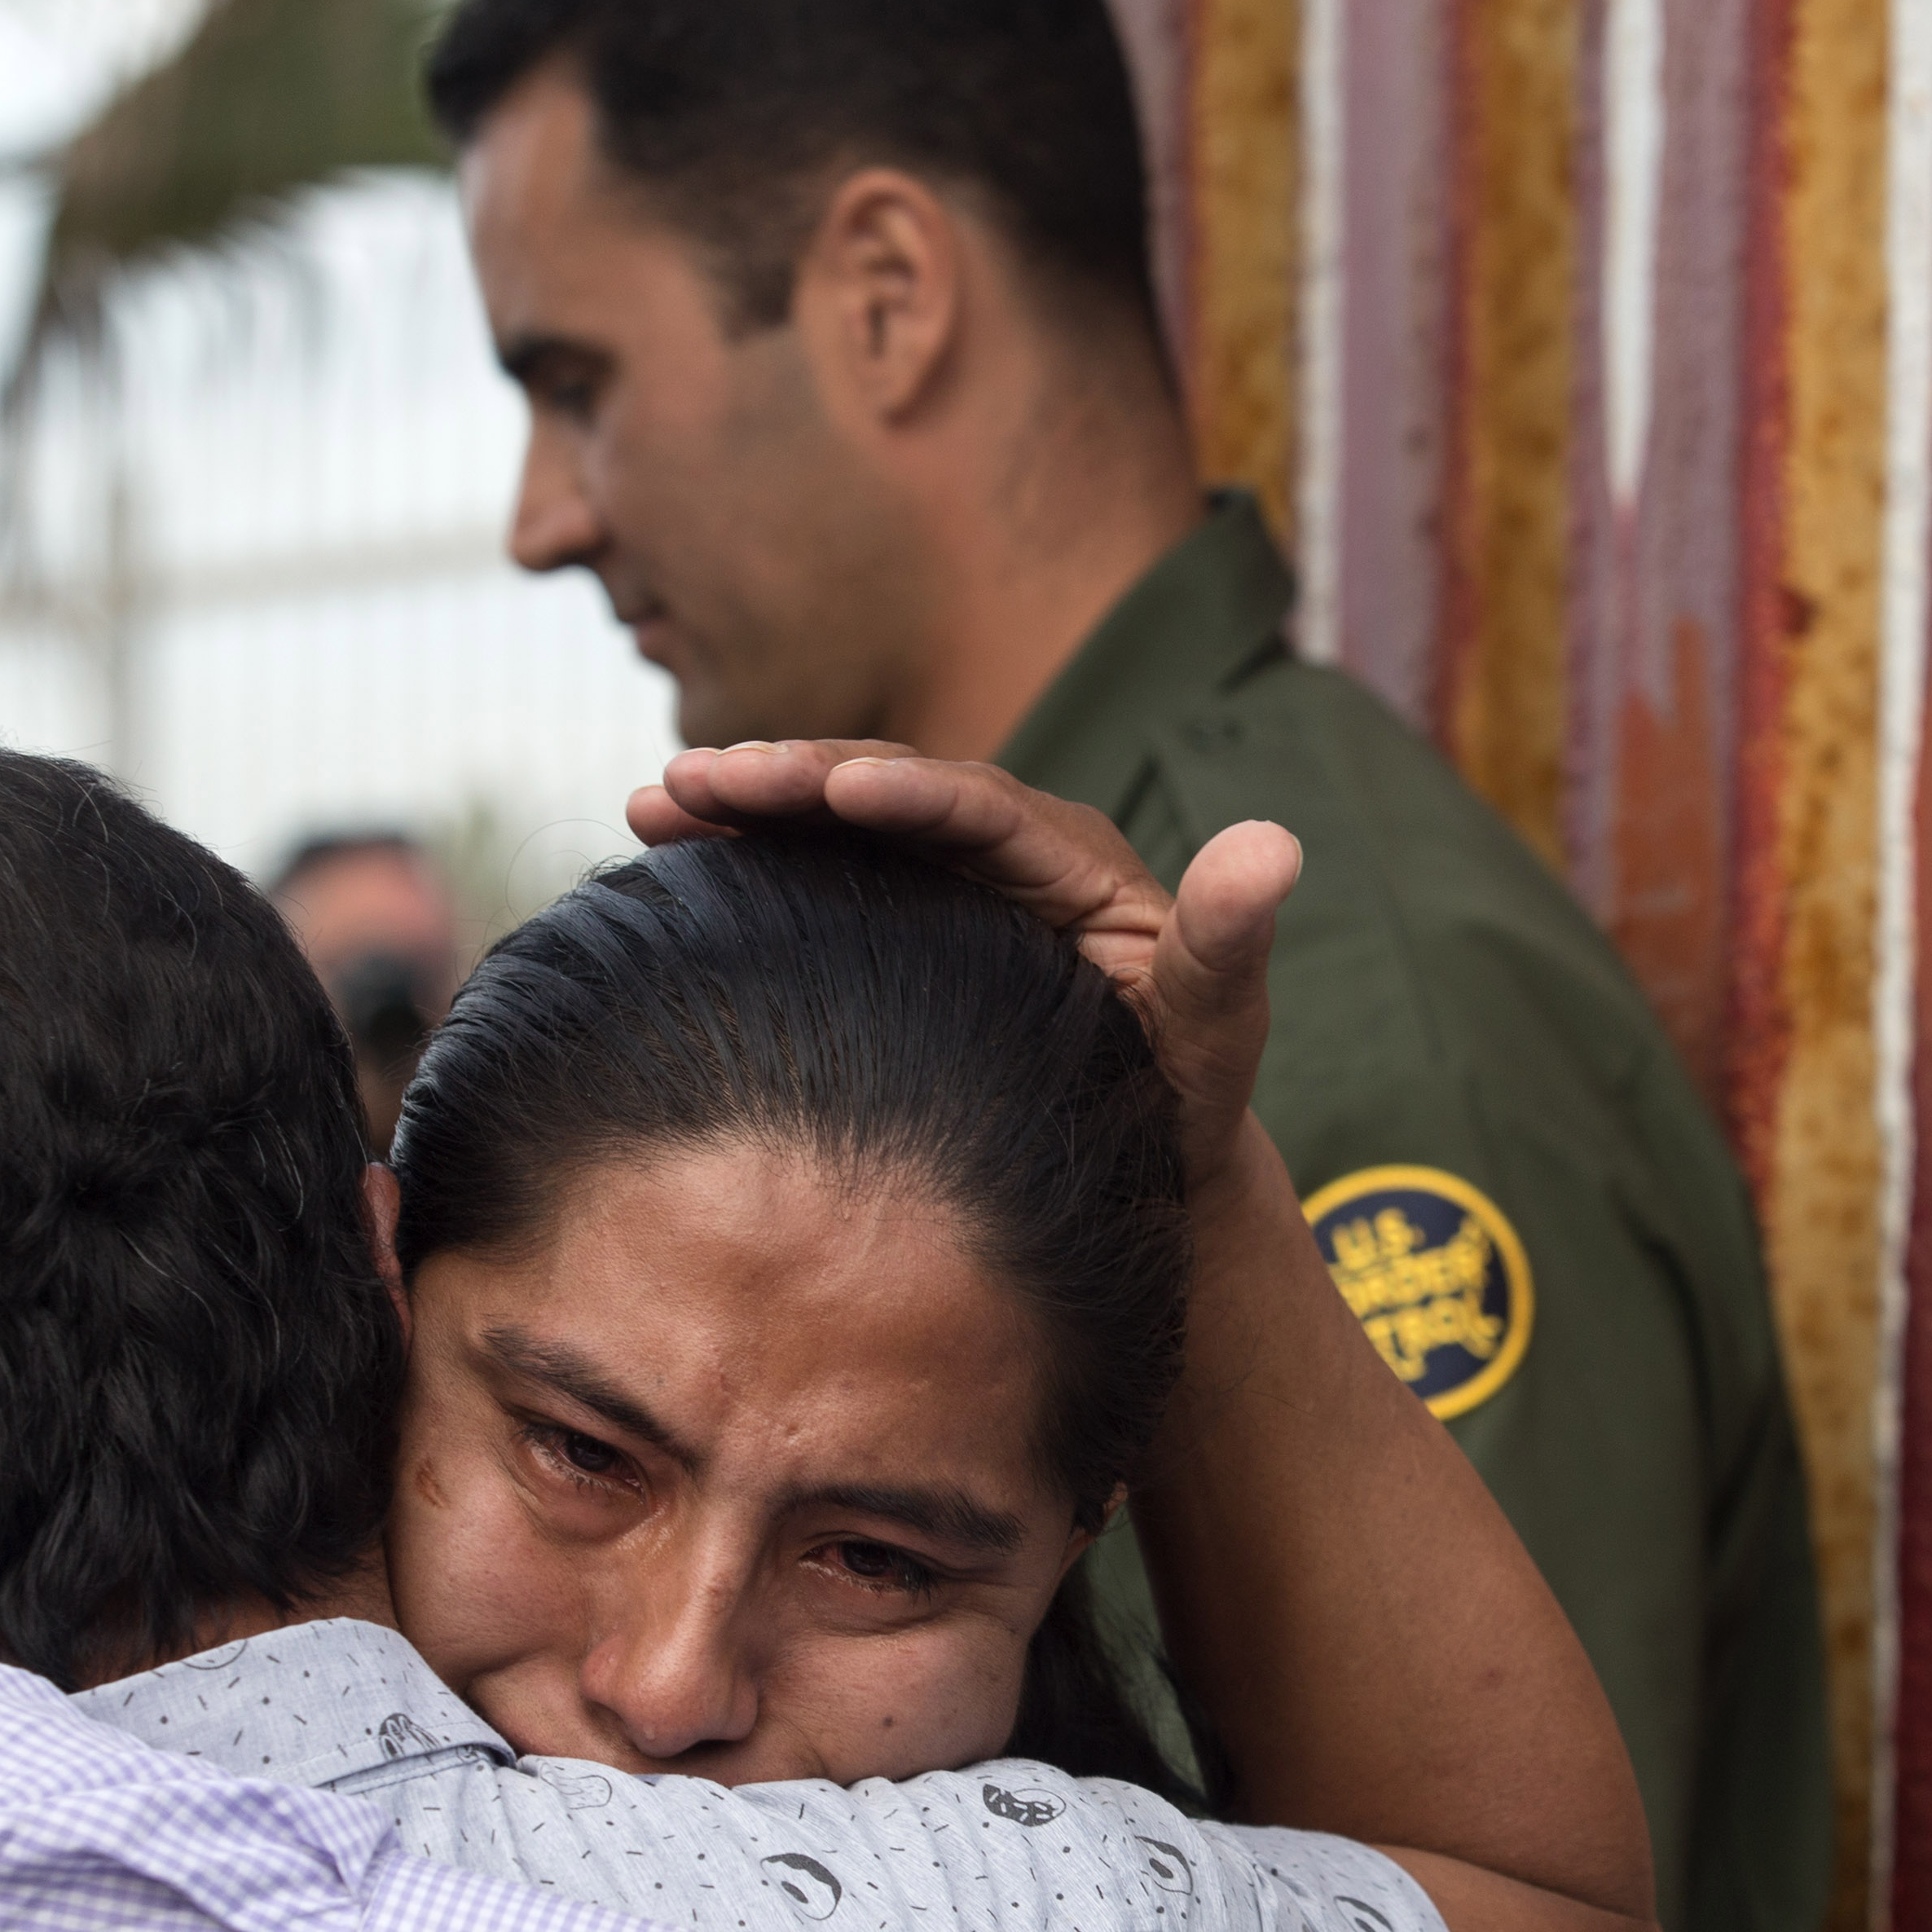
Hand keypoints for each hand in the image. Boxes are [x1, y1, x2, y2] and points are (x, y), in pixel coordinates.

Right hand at [631, 742, 1297, 1190]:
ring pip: (839, 819)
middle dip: (792, 776)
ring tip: (655, 804)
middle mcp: (1009, 849)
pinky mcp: (906, 917)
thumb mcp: (1220, 1032)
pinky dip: (750, 855)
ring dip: (749, 804)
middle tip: (695, 781)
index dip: (910, 791)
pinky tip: (666, 856)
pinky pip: (820, 867)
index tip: (836, 788)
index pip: (984, 807)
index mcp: (1080, 862)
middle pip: (890, 790)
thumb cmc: (1185, 1102)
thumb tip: (1276, 843)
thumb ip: (1232, 944)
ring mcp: (950, 880)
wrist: (1145, 1155)